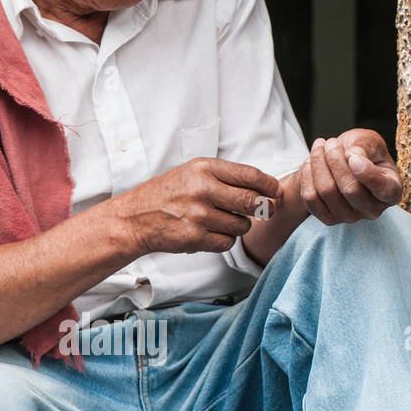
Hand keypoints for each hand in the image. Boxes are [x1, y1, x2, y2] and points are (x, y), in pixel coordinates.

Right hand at [114, 158, 279, 256]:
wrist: (135, 218)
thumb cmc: (167, 194)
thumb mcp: (192, 173)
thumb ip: (225, 177)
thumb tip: (263, 188)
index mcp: (204, 168)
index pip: (249, 175)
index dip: (268, 185)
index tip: (275, 191)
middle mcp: (202, 190)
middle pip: (251, 202)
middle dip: (261, 208)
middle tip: (262, 210)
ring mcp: (198, 216)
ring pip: (241, 225)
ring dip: (239, 226)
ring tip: (223, 221)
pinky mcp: (195, 238)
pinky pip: (227, 243)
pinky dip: (224, 240)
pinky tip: (211, 233)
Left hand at [298, 128, 401, 224]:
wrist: (340, 163)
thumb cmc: (362, 151)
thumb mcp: (369, 141)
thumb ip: (364, 147)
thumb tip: (352, 157)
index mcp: (392, 191)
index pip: (382, 188)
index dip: (366, 172)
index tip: (352, 154)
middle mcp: (373, 210)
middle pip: (350, 189)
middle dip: (335, 159)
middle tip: (330, 142)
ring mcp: (351, 217)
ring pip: (327, 192)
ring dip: (318, 163)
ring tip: (319, 147)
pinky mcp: (329, 219)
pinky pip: (311, 199)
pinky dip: (307, 176)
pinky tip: (310, 162)